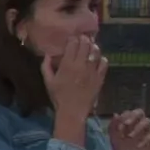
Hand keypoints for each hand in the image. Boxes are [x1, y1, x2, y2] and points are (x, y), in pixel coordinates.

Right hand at [41, 24, 104, 143]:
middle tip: (83, 38)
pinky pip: (104, 62)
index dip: (73, 38)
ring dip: (93, 46)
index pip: (73, 44)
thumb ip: (46, 66)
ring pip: (96, 51)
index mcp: (67, 65)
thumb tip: (48, 54)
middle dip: (84, 39)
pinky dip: (101, 58)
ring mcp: (92, 70)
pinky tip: (98, 59)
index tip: (72, 38)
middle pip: (85, 44)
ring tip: (91, 46)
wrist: (73, 111)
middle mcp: (81, 65)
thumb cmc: (59, 97)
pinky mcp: (100, 77)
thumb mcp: (48, 82)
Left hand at [110, 105, 149, 149]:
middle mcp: (141, 127)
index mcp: (131, 126)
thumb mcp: (115, 142)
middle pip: (141, 113)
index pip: (130, 113)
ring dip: (138, 128)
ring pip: (148, 122)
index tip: (119, 123)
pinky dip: (149, 138)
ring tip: (130, 137)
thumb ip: (113, 128)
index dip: (125, 115)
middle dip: (133, 117)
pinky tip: (141, 145)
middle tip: (126, 124)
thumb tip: (115, 114)